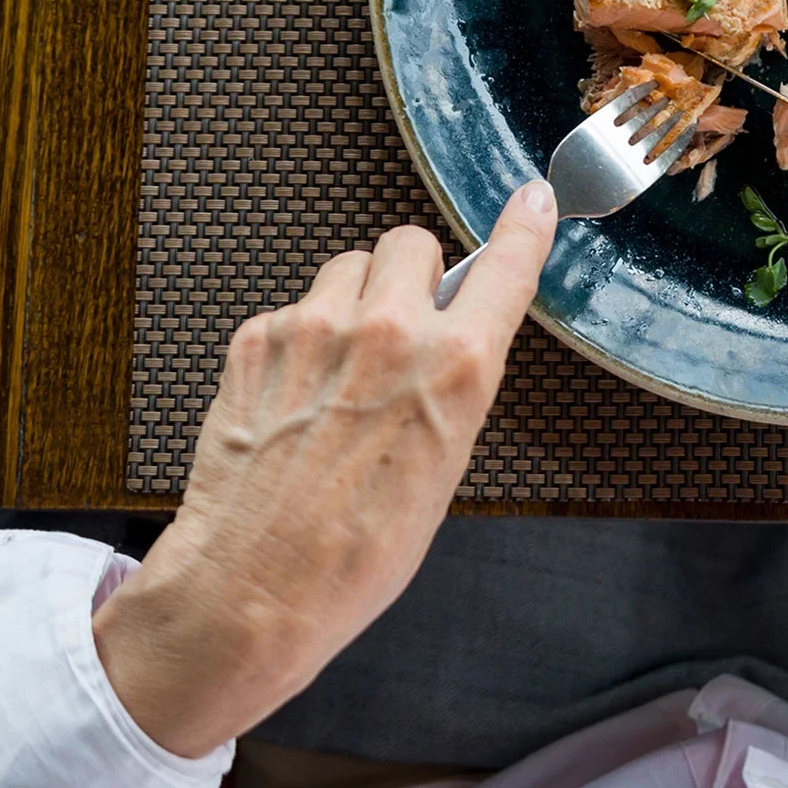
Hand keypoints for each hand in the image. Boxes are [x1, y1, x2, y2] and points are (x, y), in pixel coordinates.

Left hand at [93, 182, 558, 757]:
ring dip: (352, 300)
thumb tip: (448, 339)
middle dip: (411, 275)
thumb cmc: (357, 552)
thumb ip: (451, 383)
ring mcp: (313, 328)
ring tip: (342, 371)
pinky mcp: (256, 339)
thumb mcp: (444, 467)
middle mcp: (387, 332)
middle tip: (402, 325)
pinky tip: (296, 398)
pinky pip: (292, 309)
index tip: (531, 202)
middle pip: (410, 243)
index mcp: (455, 368)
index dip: (522, 230)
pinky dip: (299, 340)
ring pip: (346, 267)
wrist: (256, 585)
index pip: (504, 267)